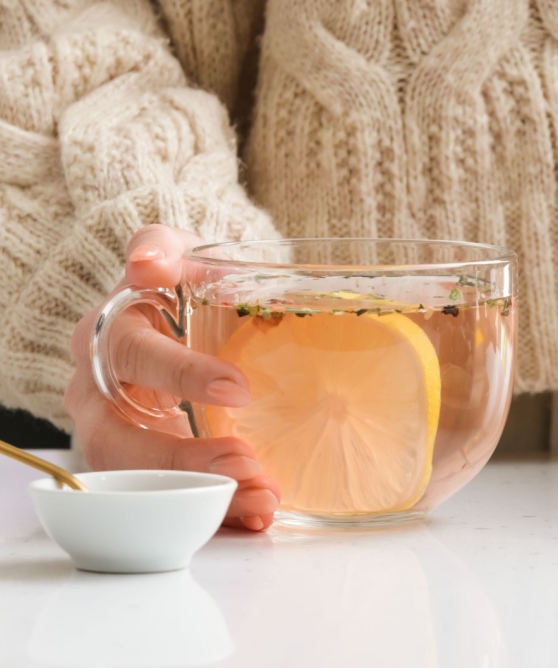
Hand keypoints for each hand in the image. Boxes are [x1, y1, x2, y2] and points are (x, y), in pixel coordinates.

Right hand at [66, 225, 278, 529]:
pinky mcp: (138, 463)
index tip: (237, 388)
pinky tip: (252, 512)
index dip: (182, 374)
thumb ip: (158, 248)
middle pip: (121, 439)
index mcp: (103, 335)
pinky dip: (208, 509)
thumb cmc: (169, 276)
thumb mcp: (168, 250)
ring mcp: (110, 434)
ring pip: (138, 479)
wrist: (163, 303)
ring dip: (199, 494)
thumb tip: (145, 260)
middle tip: (245, 464)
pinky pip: (163, 494)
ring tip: (258, 497)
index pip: (135, 357)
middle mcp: (95, 392)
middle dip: (184, 459)